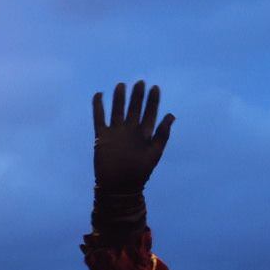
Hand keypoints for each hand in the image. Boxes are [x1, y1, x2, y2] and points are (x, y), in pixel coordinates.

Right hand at [92, 80, 174, 195]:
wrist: (119, 187)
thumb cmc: (139, 172)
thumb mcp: (154, 152)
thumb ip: (162, 134)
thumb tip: (172, 115)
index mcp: (144, 134)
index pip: (150, 113)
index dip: (153, 101)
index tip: (155, 87)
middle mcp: (130, 130)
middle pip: (134, 109)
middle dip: (137, 96)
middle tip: (140, 82)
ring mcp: (116, 132)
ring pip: (117, 110)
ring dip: (119, 98)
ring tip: (121, 85)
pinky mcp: (102, 137)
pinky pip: (99, 118)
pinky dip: (98, 107)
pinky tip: (99, 95)